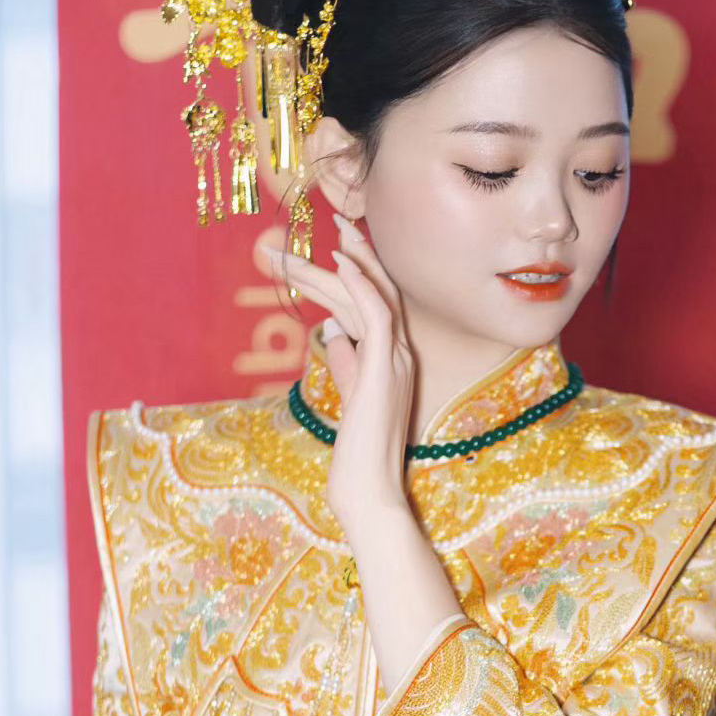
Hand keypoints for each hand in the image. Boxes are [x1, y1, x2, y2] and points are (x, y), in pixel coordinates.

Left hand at [267, 212, 416, 537]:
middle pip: (374, 293)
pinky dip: (361, 283)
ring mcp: (397, 361)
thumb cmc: (358, 457)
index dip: (356, 273)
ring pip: (371, 296)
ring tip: (314, 233)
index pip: (376, 306)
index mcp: (393, 363)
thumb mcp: (350, 399)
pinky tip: (341, 259)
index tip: (332, 245)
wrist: (370, 491)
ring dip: (342, 262)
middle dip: (347, 256)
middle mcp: (401, 356)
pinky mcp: (386, 369)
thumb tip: (332, 333)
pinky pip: (378, 315)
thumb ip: (346, 364)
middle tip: (320, 224)